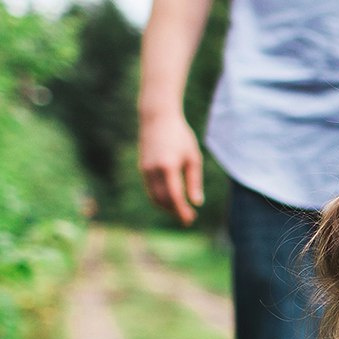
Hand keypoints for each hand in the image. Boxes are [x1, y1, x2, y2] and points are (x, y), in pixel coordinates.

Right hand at [139, 110, 205, 226]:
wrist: (157, 118)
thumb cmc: (180, 136)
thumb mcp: (193, 157)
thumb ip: (194, 181)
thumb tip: (196, 202)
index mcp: (168, 167)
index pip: (174, 196)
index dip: (182, 211)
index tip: (190, 219)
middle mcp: (153, 170)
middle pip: (163, 200)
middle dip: (175, 212)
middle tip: (189, 218)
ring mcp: (145, 170)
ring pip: (154, 197)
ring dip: (167, 208)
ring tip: (181, 211)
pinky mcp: (142, 168)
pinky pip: (150, 189)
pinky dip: (160, 198)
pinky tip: (171, 201)